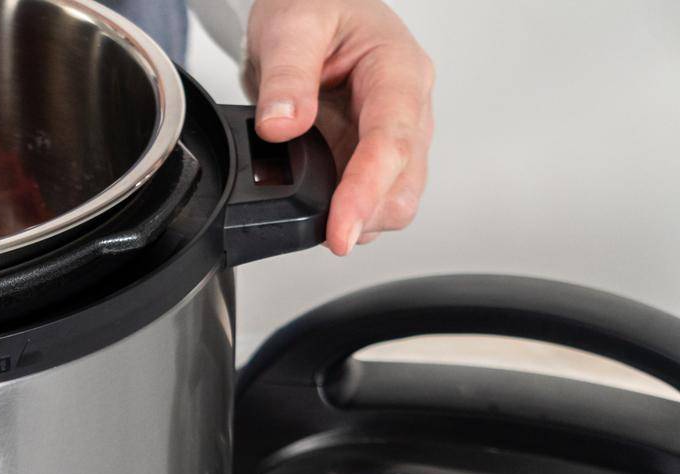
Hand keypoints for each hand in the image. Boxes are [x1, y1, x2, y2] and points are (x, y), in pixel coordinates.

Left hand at [243, 0, 434, 254]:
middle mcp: (406, 106)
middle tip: (325, 235)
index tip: (341, 232)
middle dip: (367, 215)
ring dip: (359, 217)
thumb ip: (287, 76)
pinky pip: (369, 197)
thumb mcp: (292, 26)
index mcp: (397, 69)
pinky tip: (318, 208)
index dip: (366, 192)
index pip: (391, 141)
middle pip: (404, 183)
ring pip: (393, 199)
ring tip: (318, 219)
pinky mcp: (370, 153)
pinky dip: (345, 211)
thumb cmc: (310, 5)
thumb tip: (281, 126)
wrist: (304, 7)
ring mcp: (392, 133)